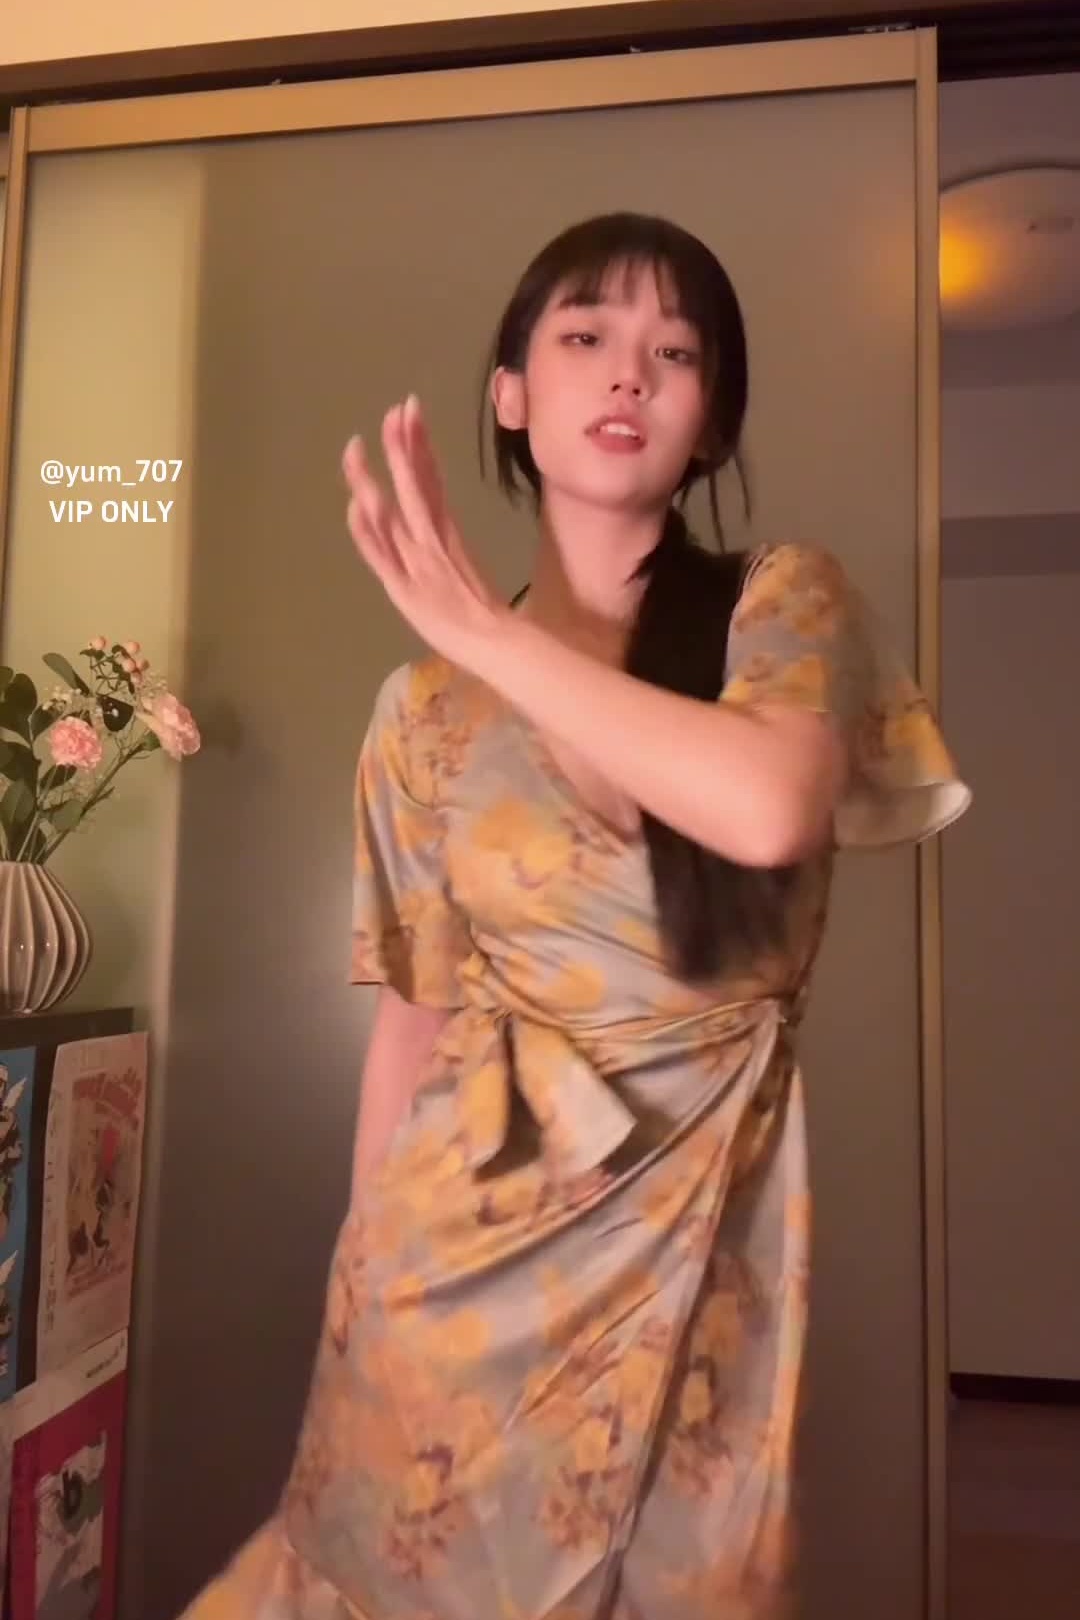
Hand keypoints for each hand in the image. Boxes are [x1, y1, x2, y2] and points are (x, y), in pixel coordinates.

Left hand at [343, 395, 507, 668]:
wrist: (498, 644)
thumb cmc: (488, 616)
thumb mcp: (468, 570)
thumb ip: (454, 544)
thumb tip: (442, 521)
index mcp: (447, 534)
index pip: (430, 479)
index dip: (418, 446)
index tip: (410, 413)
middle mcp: (431, 540)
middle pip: (413, 485)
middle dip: (401, 446)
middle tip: (397, 408)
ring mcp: (417, 562)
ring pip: (391, 513)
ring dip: (373, 479)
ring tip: (359, 445)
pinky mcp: (405, 588)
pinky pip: (380, 557)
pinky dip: (366, 531)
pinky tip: (355, 506)